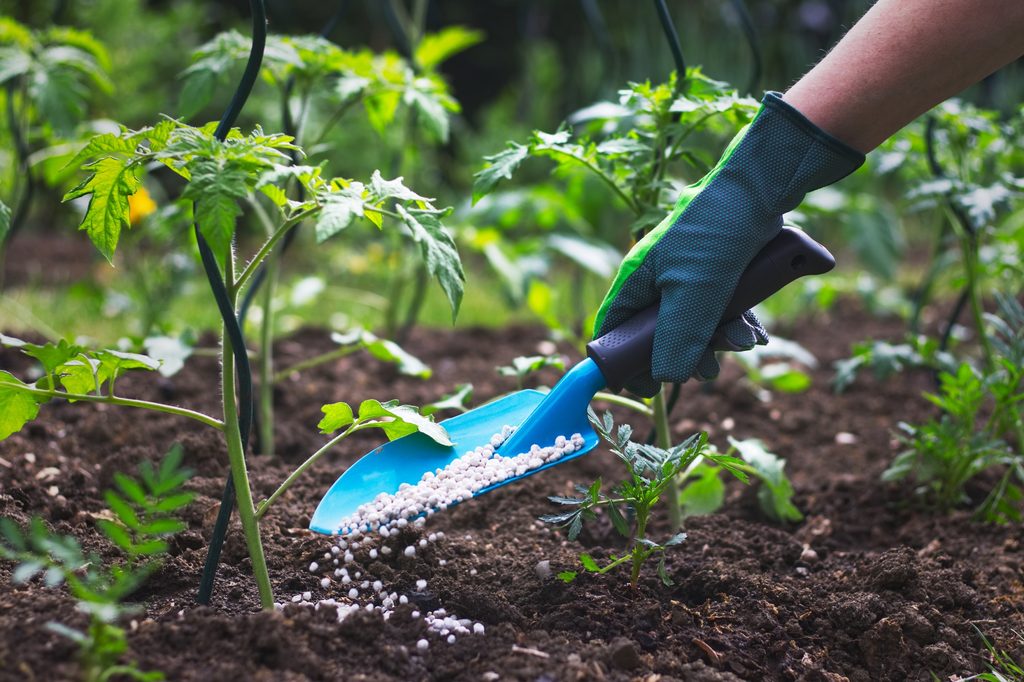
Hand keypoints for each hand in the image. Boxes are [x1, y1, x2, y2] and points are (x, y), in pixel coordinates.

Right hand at [594, 92, 862, 397]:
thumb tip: (666, 379)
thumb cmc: (716, 233)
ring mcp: (689, 275)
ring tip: (744, 342)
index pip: (614, 330)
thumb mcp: (695, 293)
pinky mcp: (718, 271)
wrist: (762, 188)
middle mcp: (658, 279)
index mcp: (637, 281)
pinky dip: (737, 324)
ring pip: (695, 324)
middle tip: (709, 368)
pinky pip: (721, 310)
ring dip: (720, 340)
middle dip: (687, 354)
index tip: (645, 387)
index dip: (624, 362)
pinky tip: (756, 334)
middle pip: (659, 335)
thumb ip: (678, 338)